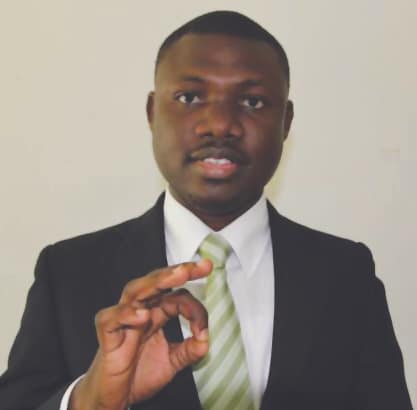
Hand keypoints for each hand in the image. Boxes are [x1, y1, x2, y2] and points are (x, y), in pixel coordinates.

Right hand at [69, 259, 211, 409]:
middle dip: (180, 271)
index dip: (195, 308)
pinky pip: (111, 318)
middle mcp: (140, 310)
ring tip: (179, 275)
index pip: (177, 295)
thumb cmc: (138, 374)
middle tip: (202, 266)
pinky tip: (143, 314)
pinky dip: (126, 314)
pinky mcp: (107, 335)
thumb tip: (206, 339)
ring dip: (158, 281)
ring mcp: (122, 320)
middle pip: (158, 282)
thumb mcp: (172, 361)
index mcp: (156, 313)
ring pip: (136, 290)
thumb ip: (190, 349)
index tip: (204, 329)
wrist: (113, 398)